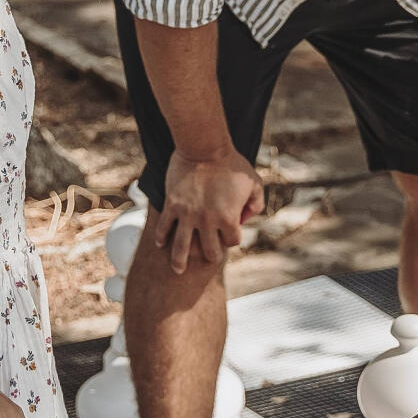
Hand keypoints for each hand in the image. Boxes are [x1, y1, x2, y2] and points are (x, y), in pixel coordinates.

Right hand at [158, 147, 265, 272]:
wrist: (203, 147)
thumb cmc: (232, 164)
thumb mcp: (254, 183)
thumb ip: (256, 203)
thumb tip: (247, 217)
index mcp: (228, 218)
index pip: (232, 242)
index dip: (233, 238)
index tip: (231, 231)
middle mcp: (207, 221)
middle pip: (209, 252)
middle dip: (211, 254)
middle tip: (208, 253)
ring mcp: (187, 215)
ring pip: (181, 247)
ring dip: (180, 261)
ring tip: (178, 270)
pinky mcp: (172, 205)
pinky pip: (165, 227)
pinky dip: (162, 237)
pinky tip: (161, 244)